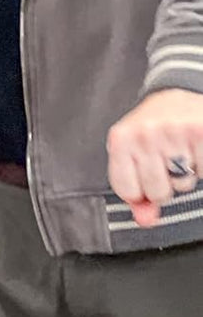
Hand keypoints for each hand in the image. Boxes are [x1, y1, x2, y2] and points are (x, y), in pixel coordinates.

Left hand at [107, 89, 202, 225]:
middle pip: (157, 192)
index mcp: (120, 139)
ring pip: (183, 184)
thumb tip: (144, 220)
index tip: (142, 178)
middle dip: (165, 183)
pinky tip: (195, 149)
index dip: (139, 192)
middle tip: (166, 161)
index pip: (127, 190)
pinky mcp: (200, 132)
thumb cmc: (151, 130)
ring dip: (185, 175)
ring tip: (181, 152)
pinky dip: (201, 166)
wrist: (177, 96)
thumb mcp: (132, 155)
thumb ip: (135, 191)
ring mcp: (173, 132)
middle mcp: (144, 133)